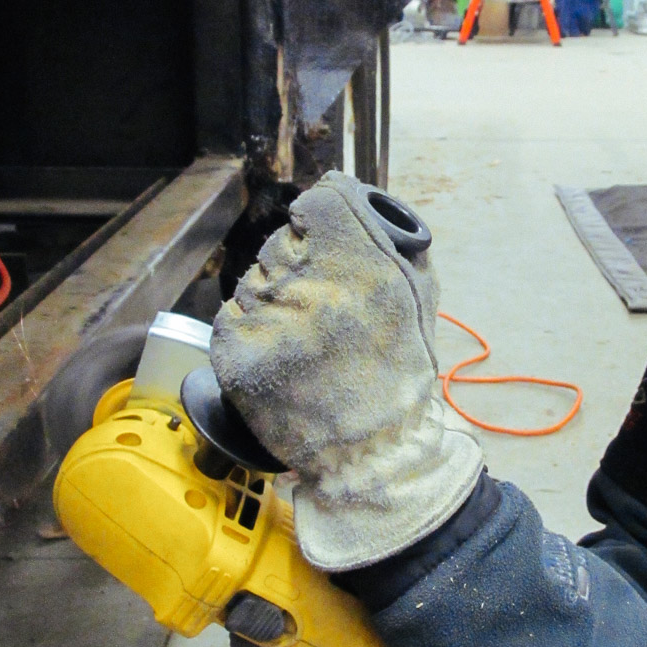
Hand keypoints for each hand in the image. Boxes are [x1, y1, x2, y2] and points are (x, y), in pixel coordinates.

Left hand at [209, 171, 481, 569]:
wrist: (375, 454)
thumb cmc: (399, 373)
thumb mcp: (417, 293)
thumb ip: (386, 236)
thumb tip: (339, 191)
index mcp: (367, 268)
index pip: (317, 203)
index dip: (315, 219)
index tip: (318, 236)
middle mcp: (318, 290)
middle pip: (280, 244)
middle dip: (294, 268)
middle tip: (318, 311)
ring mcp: (274, 323)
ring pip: (252, 282)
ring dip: (269, 304)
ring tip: (302, 342)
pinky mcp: (240, 356)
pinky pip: (230, 318)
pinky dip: (246, 333)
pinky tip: (277, 358)